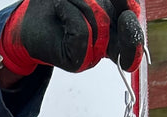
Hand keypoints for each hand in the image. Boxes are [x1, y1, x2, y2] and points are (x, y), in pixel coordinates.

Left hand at [2, 0, 143, 76]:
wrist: (28, 19)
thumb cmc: (59, 5)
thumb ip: (112, 2)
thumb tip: (129, 5)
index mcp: (113, 29)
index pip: (133, 33)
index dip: (137, 28)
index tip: (131, 15)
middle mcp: (105, 45)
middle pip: (127, 31)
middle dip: (126, 21)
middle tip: (126, 15)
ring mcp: (91, 56)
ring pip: (100, 23)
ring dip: (81, 3)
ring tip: (66, 3)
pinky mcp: (77, 60)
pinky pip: (82, 32)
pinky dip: (69, 13)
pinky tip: (60, 9)